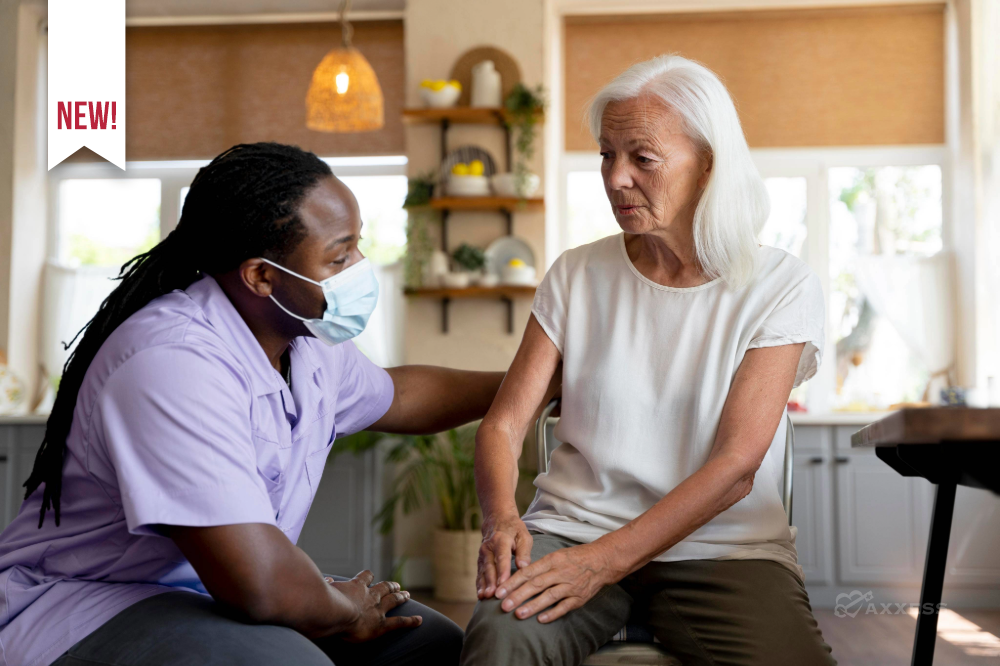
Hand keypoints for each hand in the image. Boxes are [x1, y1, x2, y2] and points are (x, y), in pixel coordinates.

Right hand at [326, 571, 421, 641]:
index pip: (365, 577)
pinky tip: (419, 620)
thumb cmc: (324, 601)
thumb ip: (327, 584)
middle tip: (397, 585)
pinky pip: (399, 622)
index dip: (369, 576)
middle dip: (391, 585)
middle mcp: (370, 596)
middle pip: (384, 587)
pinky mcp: (381, 624)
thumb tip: (328, 580)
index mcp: (356, 586)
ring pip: (393, 600)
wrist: (334, 612)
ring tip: (407, 595)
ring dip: (401, 597)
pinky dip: (410, 621)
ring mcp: (377, 609)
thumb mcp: (324, 588)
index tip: (371, 575)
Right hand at [477, 513, 532, 599]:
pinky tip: (480, 596)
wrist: (497, 520)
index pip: (502, 557)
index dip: (502, 571)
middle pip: (490, 566)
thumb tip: (524, 567)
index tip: (503, 583)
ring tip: (484, 598)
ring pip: (482, 571)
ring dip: (483, 585)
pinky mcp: (480, 560)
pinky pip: (479, 573)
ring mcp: (482, 554)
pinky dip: (479, 585)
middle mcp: (488, 548)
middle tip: (493, 595)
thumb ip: (524, 551)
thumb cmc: (514, 530)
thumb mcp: (523, 536)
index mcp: (501, 540)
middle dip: (491, 582)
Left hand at [495, 542, 621, 622]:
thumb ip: (539, 566)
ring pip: (549, 596)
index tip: (499, 590)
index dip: (513, 582)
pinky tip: (541, 619)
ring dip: (533, 606)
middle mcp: (560, 572)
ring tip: (518, 614)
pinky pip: (565, 607)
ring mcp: (570, 585)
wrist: (602, 560)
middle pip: (536, 584)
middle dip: (518, 595)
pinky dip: (553, 613)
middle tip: (503, 604)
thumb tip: (518, 576)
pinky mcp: (579, 597)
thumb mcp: (556, 555)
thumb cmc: (575, 557)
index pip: (528, 571)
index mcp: (552, 560)